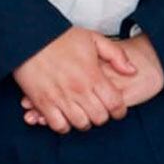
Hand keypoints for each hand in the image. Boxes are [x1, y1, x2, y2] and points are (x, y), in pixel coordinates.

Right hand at [24, 33, 163, 126]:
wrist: (30, 37)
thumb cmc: (62, 37)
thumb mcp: (94, 39)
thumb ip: (117, 56)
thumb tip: (132, 71)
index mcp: (93, 75)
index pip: (115, 103)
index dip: (120, 110)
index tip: (117, 109)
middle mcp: (78, 90)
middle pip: (99, 118)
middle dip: (103, 116)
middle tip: (99, 110)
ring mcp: (60, 98)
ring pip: (80, 124)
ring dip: (85, 122)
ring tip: (84, 114)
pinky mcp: (42, 102)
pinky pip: (57, 125)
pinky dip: (64, 126)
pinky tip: (66, 118)